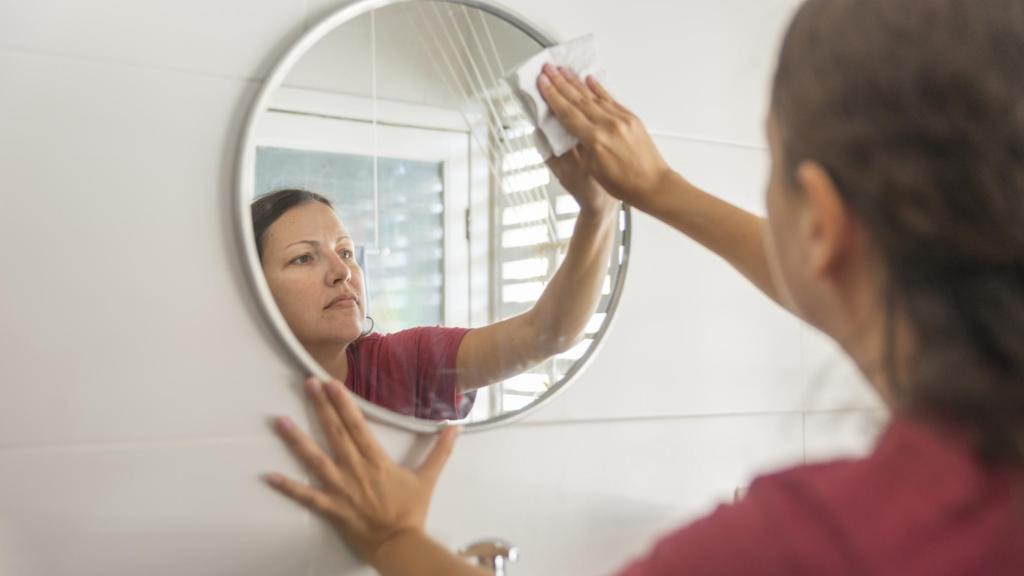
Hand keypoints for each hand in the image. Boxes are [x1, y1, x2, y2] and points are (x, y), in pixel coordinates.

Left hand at [266, 377, 459, 563]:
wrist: (400, 544)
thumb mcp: (428, 477)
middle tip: (308, 384)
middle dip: (320, 407)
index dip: (344, 403)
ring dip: (296, 440)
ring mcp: (341, 489)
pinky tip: (270, 475)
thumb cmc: (412, 511)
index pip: (357, 425)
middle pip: (334, 433)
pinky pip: (306, 496)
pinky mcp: (331, 508)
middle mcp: (355, 470)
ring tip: (279, 421)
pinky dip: (288, 487)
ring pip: (315, 460)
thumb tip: (455, 428)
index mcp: (376, 461)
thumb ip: (440, 451)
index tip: (332, 383)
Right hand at [538, 64, 672, 210]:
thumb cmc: (624, 184)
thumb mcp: (592, 168)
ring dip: (576, 82)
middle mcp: (608, 125)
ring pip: (593, 96)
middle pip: (578, 99)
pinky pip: (610, 99)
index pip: (568, 113)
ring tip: (563, 70)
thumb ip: (580, 145)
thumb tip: (569, 129)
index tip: (543, 83)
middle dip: (560, 82)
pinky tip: (589, 79)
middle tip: (548, 69)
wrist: (653, 185)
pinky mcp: (631, 118)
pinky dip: (598, 89)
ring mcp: (621, 119)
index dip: (553, 96)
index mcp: (595, 140)